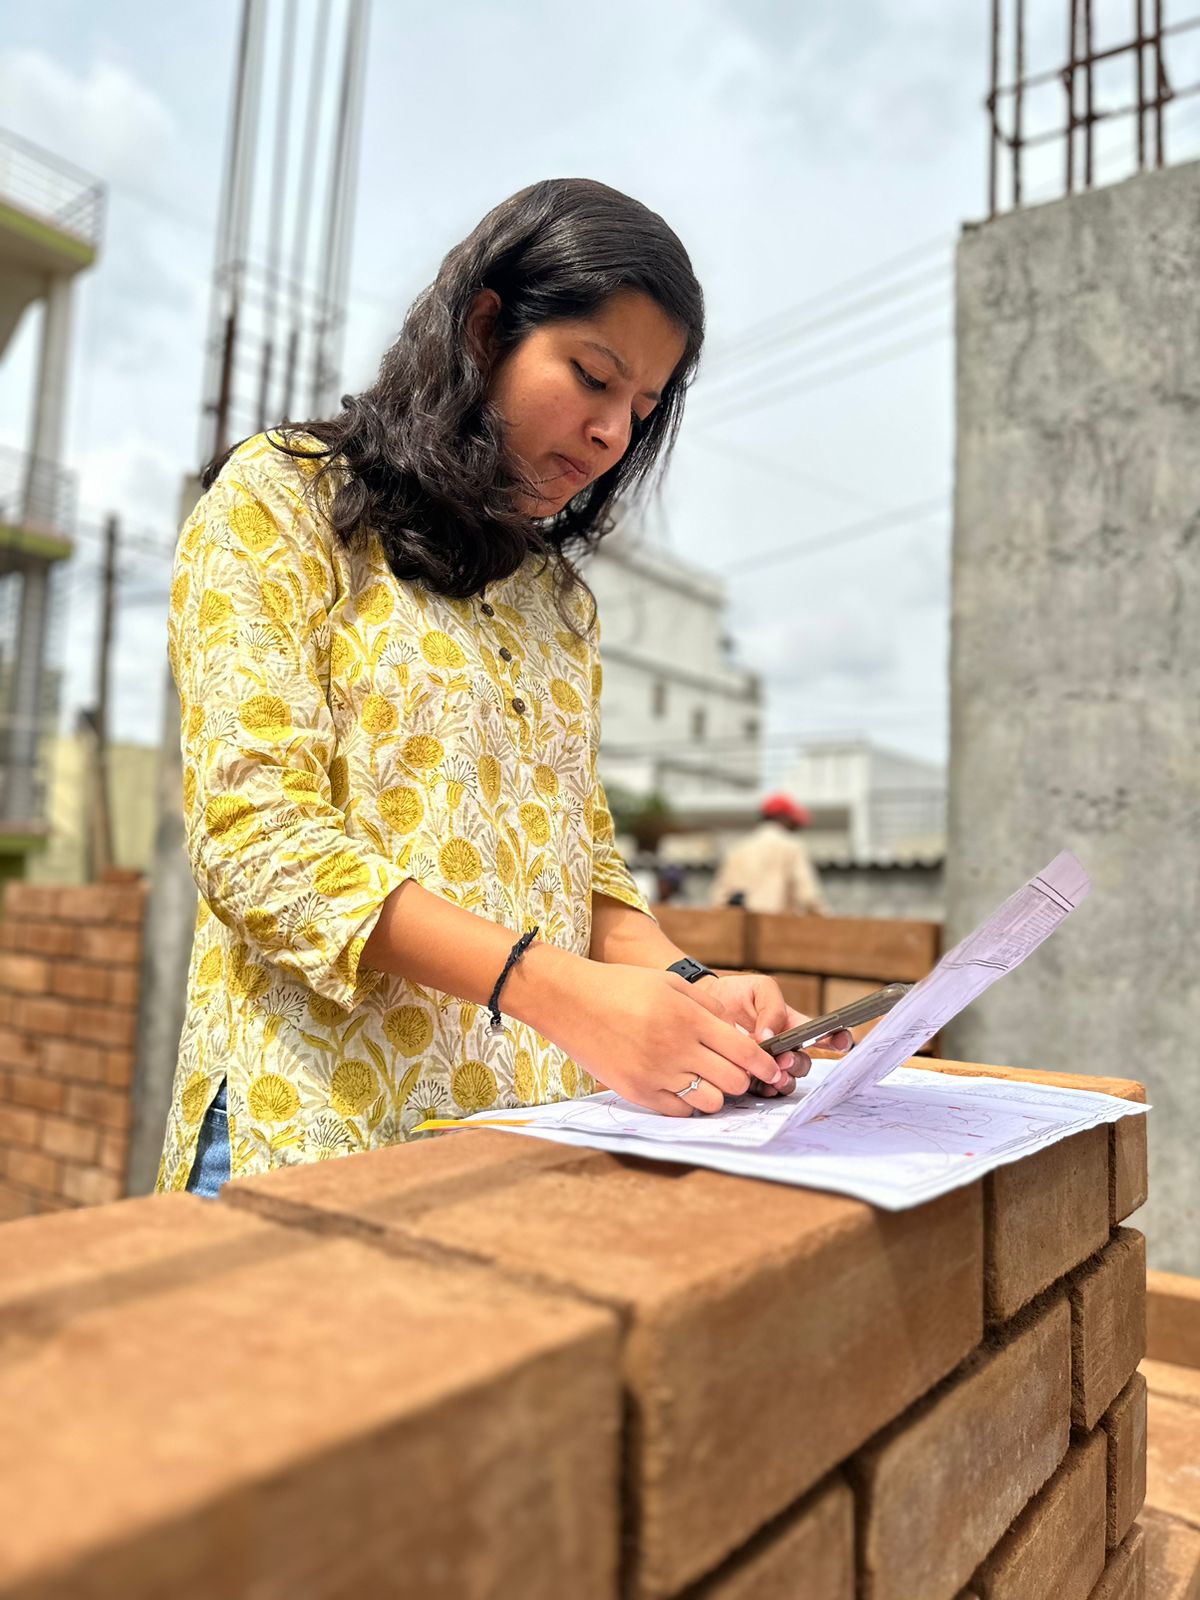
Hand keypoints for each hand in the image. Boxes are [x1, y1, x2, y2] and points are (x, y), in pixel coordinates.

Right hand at [535, 961, 792, 1117]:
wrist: (569, 1001)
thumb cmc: (621, 986)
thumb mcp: (670, 983)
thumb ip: (708, 1008)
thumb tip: (740, 1035)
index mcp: (687, 1018)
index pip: (744, 1051)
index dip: (765, 1064)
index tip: (773, 1069)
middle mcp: (675, 1049)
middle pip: (733, 1081)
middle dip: (742, 1079)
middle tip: (736, 1072)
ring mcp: (655, 1074)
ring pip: (710, 1102)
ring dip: (716, 1093)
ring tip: (707, 1080)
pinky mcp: (636, 1093)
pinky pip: (679, 1111)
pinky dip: (687, 1103)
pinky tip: (680, 1085)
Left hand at [697, 972, 852, 1097]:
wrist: (704, 1005)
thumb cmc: (737, 994)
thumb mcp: (760, 990)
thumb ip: (773, 1009)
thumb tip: (771, 1036)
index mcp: (794, 1025)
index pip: (822, 1035)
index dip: (837, 1040)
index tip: (842, 1040)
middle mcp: (785, 1048)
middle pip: (804, 1064)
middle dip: (799, 1063)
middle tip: (785, 1058)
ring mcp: (768, 1065)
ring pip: (788, 1080)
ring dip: (785, 1080)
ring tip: (774, 1074)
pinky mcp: (751, 1076)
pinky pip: (766, 1091)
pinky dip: (766, 1090)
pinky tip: (761, 1085)